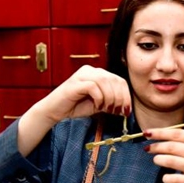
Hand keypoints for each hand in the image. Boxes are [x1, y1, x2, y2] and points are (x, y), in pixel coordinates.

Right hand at [17, 65, 131, 156]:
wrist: (56, 111)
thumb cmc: (77, 107)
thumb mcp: (101, 104)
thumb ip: (112, 101)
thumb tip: (127, 107)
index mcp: (99, 74)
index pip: (120, 81)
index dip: (126, 96)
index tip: (126, 111)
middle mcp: (91, 70)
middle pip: (115, 80)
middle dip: (120, 98)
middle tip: (117, 111)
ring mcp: (82, 75)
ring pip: (105, 81)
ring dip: (110, 98)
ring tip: (107, 109)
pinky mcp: (75, 82)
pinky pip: (93, 86)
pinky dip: (99, 97)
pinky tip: (97, 106)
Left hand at [146, 106, 183, 182]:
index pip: (177, 133)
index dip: (160, 132)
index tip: (147, 132)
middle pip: (171, 147)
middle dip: (156, 146)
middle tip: (148, 148)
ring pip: (170, 162)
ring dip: (159, 160)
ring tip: (156, 159)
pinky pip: (175, 180)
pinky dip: (167, 178)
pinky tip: (166, 177)